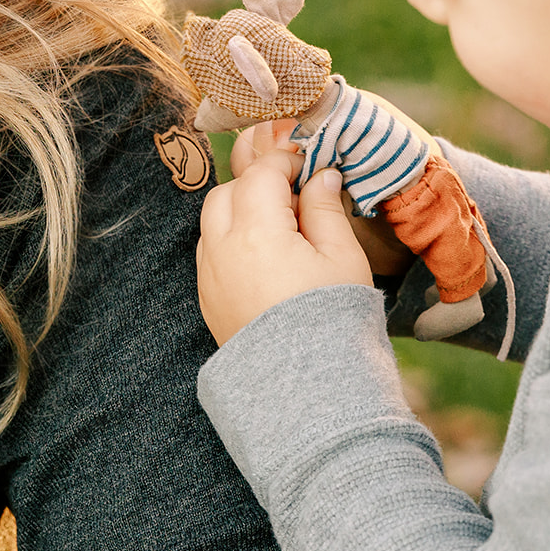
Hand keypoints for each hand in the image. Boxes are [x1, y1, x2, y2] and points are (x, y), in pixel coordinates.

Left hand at [197, 150, 371, 344]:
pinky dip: (229, 239)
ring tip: (280, 229)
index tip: (310, 168)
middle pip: (228, 190)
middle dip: (259, 184)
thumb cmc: (333, 319)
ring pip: (212, 220)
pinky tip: (263, 257)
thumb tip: (321, 176)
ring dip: (240, 210)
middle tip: (296, 198)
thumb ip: (326, 209)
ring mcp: (210, 275)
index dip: (287, 162)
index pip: (262, 173)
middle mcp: (222, 249)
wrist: (306, 388)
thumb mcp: (342, 257)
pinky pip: (209, 251)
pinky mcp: (207, 298)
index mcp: (257, 232)